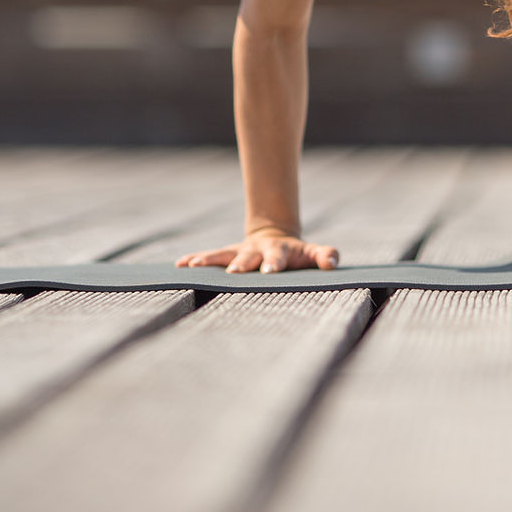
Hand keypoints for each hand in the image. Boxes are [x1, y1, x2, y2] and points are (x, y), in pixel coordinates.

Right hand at [176, 226, 339, 273]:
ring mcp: (238, 253)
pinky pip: (208, 257)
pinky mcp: (226, 256)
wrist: (274, 239)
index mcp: (277, 252)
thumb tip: (332, 261)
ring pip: (222, 255)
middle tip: (234, 272)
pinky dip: (194, 259)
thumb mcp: (313, 253)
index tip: (270, 272)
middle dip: (241, 264)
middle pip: (247, 257)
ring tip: (192, 266)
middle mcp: (255, 251)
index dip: (274, 264)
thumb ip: (325, 255)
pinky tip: (179, 265)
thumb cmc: (296, 255)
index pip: (277, 257)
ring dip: (208, 260)